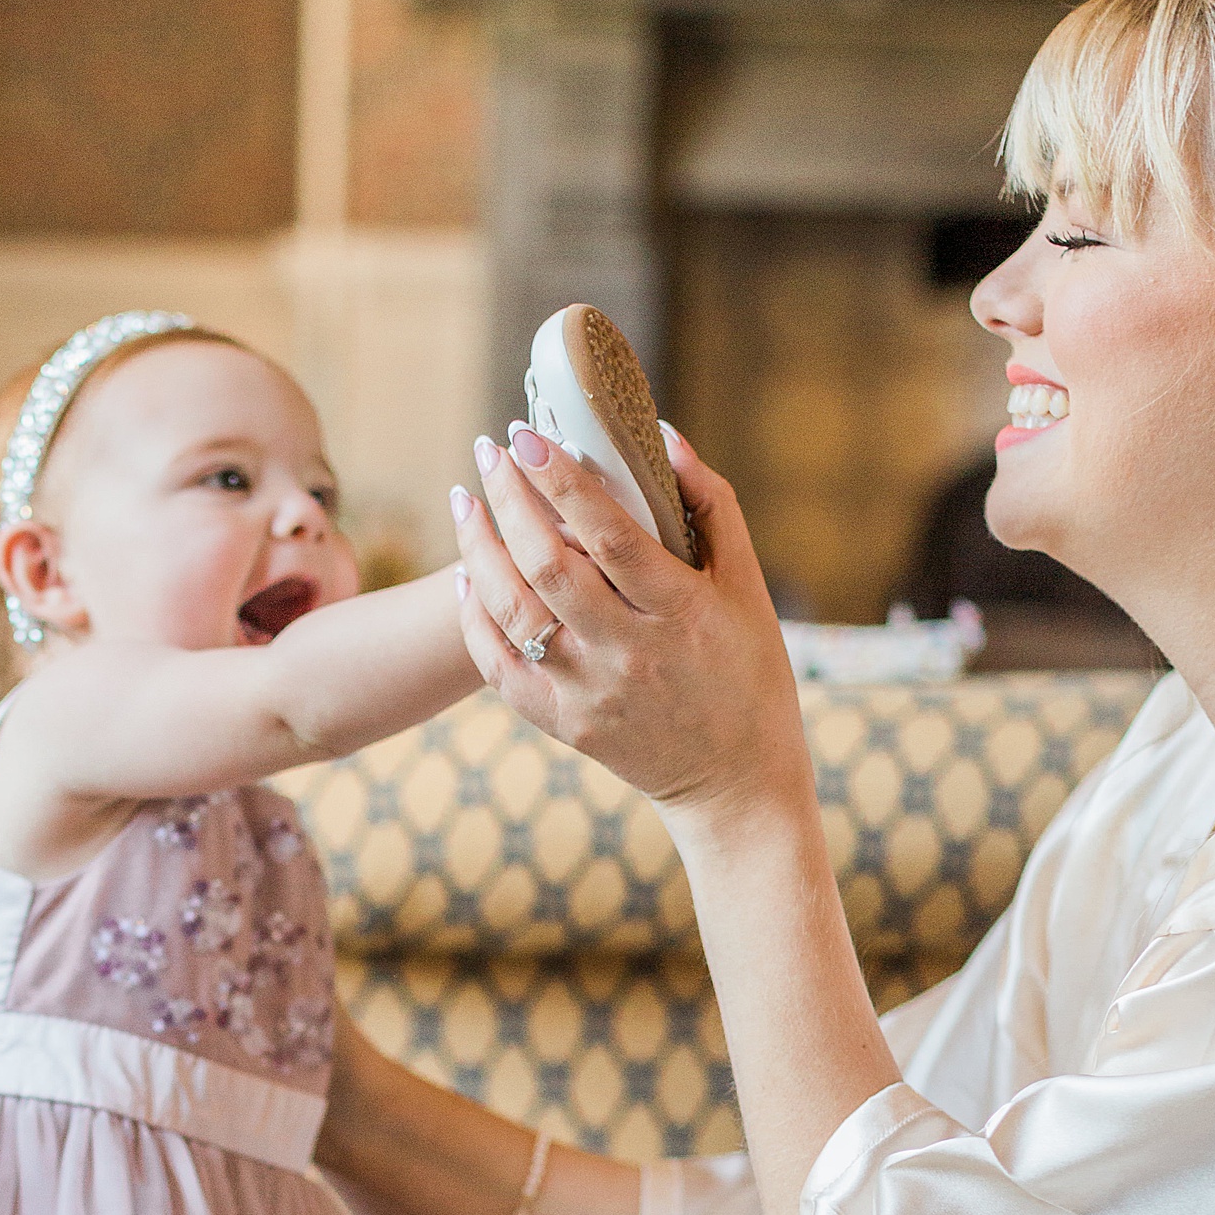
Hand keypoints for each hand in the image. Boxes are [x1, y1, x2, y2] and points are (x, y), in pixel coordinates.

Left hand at [451, 425, 808, 835]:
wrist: (734, 779)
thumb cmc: (748, 670)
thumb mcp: (748, 586)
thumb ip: (710, 506)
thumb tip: (662, 436)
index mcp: (683, 613)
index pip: (612, 535)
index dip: (562, 482)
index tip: (528, 437)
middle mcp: (631, 654)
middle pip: (549, 567)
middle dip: (509, 500)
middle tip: (490, 450)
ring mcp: (590, 693)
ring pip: (513, 613)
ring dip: (479, 549)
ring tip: (465, 500)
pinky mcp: (563, 723)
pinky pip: (499, 667)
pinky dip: (476, 616)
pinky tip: (469, 574)